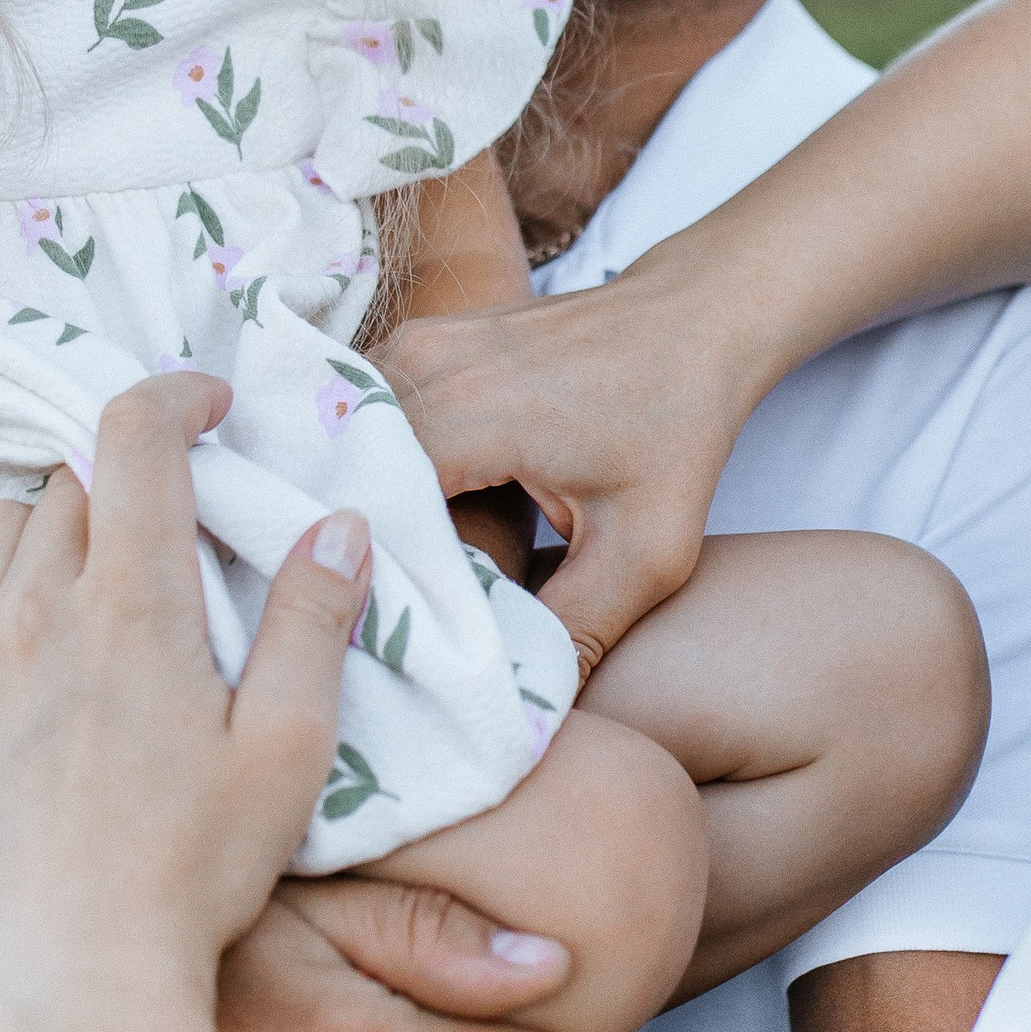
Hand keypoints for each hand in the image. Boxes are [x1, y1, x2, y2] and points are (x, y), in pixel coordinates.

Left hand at [0, 375, 373, 1031]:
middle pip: (67, 487)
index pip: (133, 436)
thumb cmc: (198, 875)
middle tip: (171, 536)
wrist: (81, 986)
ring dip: (40, 532)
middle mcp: (31, 617)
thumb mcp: (292, 750)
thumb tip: (337, 523)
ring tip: (86, 575)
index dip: (173, 395)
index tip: (211, 407)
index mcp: (132, 607)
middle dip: (124, 485)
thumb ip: (316, 624)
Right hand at [376, 256, 757, 667]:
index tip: (370, 638)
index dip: (361, 581)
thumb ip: (578, 630)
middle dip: (343, 548)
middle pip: (338, 472)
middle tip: (353, 621)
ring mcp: (412, 344)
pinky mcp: (415, 342)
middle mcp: (422, 366)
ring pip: (339, 440)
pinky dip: (362, 464)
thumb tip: (519, 711)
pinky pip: (359, 413)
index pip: (365, 509)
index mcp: (467, 414)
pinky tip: (380, 520)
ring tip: (358, 576)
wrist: (692, 320)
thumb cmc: (676, 428)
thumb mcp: (648, 550)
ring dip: (346, 503)